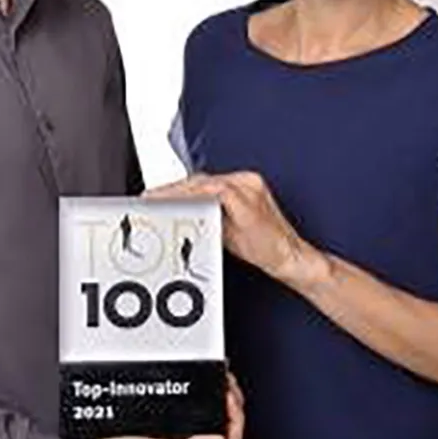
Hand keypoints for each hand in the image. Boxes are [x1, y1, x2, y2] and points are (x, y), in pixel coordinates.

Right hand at [87, 372, 244, 438]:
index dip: (235, 417)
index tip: (227, 395)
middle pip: (223, 428)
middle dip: (230, 402)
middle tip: (225, 381)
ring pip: (210, 421)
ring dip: (217, 399)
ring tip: (217, 380)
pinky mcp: (165, 431)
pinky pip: (192, 416)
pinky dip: (199, 399)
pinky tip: (195, 388)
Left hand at [146, 172, 312, 279]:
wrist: (289, 258)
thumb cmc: (261, 246)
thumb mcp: (227, 228)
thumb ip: (207, 215)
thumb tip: (178, 215)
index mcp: (241, 185)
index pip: (200, 182)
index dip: (175, 190)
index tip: (154, 198)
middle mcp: (245, 181)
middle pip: (198, 180)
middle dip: (171, 191)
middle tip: (148, 200)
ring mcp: (248, 187)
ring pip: (203, 183)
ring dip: (177, 193)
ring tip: (156, 203)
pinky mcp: (248, 198)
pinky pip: (215, 192)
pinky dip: (195, 198)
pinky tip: (179, 206)